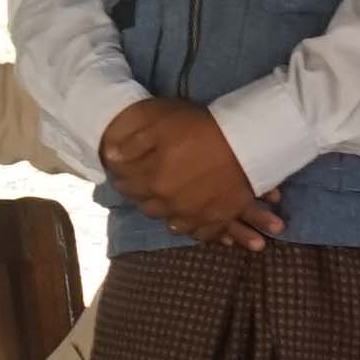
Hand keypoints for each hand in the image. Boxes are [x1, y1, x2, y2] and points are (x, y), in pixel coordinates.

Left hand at [96, 97, 273, 248]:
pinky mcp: (219, 218)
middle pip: (149, 208)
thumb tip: (111, 157)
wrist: (247, 141)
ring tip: (167, 206)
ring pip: (174, 224)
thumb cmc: (202, 129)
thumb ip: (134, 144)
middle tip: (142, 190)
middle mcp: (172, 204)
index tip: (120, 176)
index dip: (122, 180)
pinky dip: (195, 230)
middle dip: (142, 198)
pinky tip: (192, 222)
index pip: (128, 186)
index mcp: (154, 182)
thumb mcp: (162, 127)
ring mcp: (196, 214)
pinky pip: (203, 233)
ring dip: (167, 215)